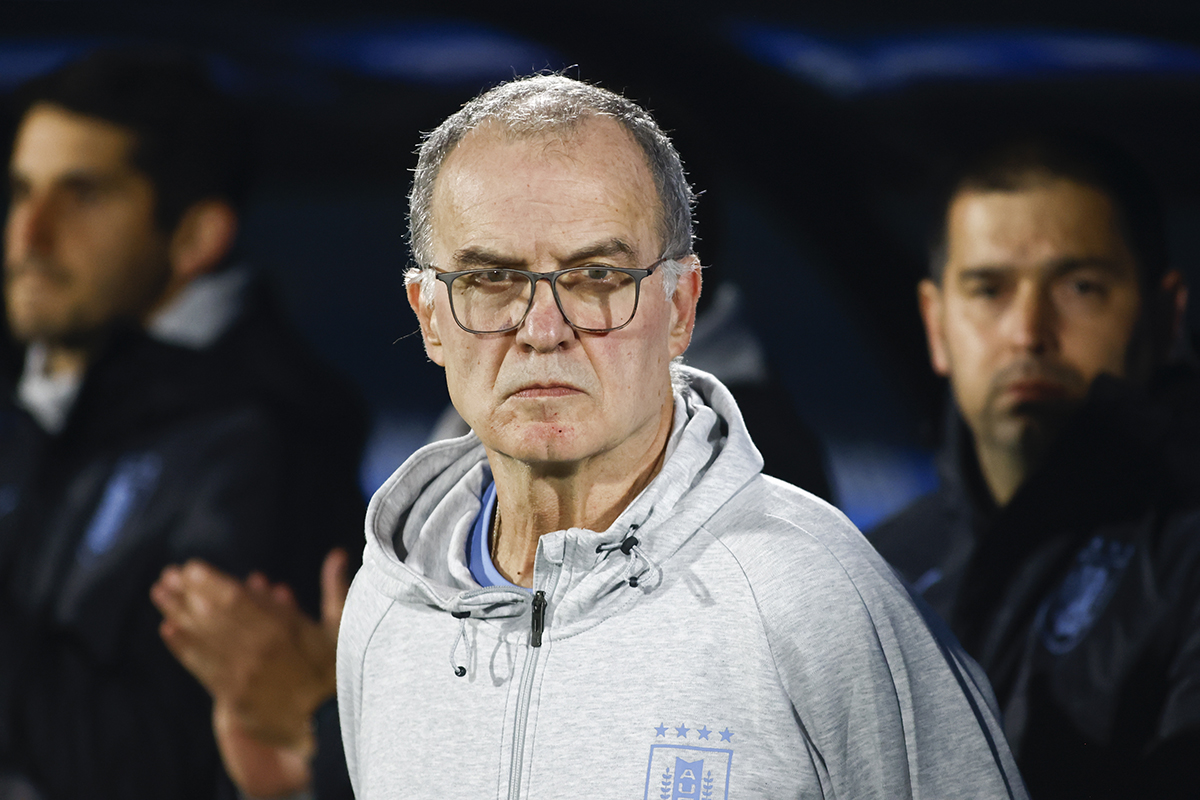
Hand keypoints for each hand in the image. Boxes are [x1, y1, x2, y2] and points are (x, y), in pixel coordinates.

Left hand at [151, 549, 350, 797]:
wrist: (332, 725)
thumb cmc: (340, 671)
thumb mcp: (342, 625)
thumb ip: (334, 586)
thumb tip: (337, 553)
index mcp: (284, 626)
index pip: (235, 597)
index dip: (208, 581)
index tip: (189, 567)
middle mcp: (258, 647)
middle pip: (212, 615)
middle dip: (186, 593)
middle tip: (166, 577)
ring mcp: (243, 674)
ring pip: (202, 638)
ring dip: (177, 614)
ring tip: (158, 595)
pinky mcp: (234, 697)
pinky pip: (202, 668)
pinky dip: (183, 648)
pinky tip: (168, 630)